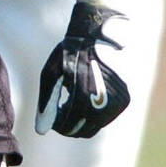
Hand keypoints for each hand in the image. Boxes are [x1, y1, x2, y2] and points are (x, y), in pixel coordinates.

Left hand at [36, 2, 129, 137]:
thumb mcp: (51, 75)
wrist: (95, 35)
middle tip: (59, 111)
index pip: (70, 127)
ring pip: (95, 126)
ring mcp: (119, 101)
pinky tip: (83, 99)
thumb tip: (41, 131)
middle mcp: (106, 100)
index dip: (57, 126)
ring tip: (70, 102)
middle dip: (69, 125)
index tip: (50, 118)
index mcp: (86, 94)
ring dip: (81, 120)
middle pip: (84, 130)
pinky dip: (93, 114)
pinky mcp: (125, 98)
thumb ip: (47, 104)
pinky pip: (105, 118)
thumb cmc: (67, 54)